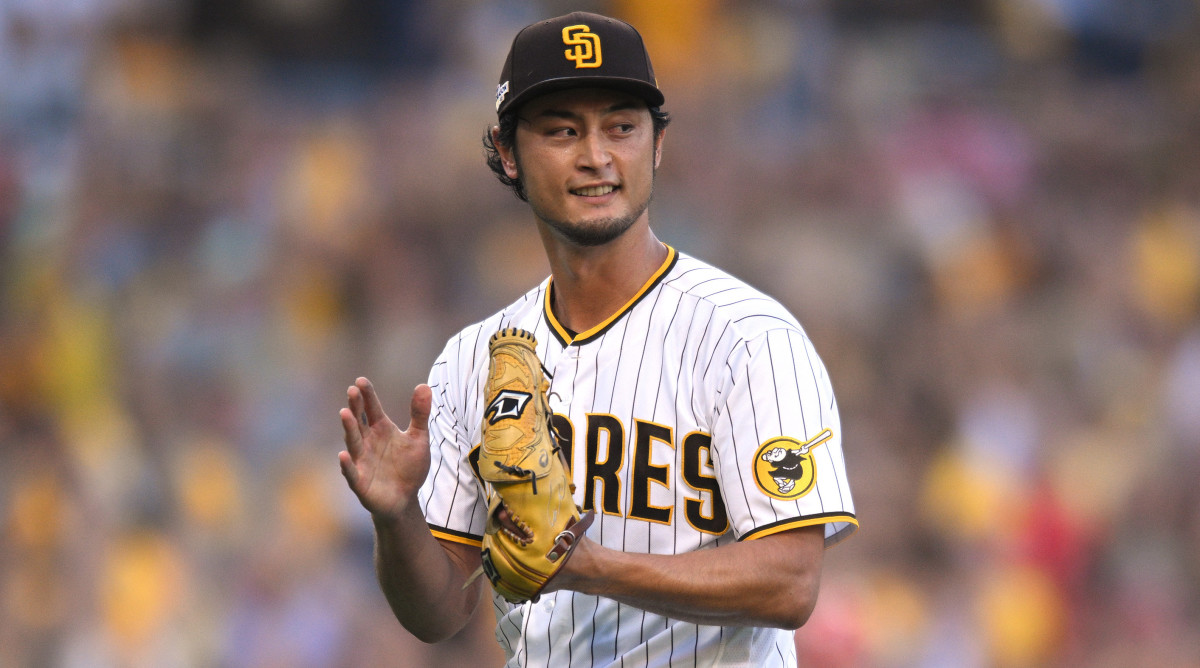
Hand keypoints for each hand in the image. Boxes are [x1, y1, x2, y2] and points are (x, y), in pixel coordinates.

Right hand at [338, 378, 432, 522]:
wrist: (405, 499)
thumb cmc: (409, 467)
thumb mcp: (419, 438)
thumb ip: (420, 414)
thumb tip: (424, 385)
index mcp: (381, 430)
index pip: (372, 409)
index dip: (367, 395)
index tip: (361, 381)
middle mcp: (367, 442)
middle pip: (359, 422)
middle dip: (355, 407)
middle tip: (352, 391)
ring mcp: (362, 461)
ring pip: (353, 443)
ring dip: (349, 429)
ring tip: (345, 413)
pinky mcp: (360, 482)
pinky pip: (352, 473)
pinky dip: (347, 465)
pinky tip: (343, 455)